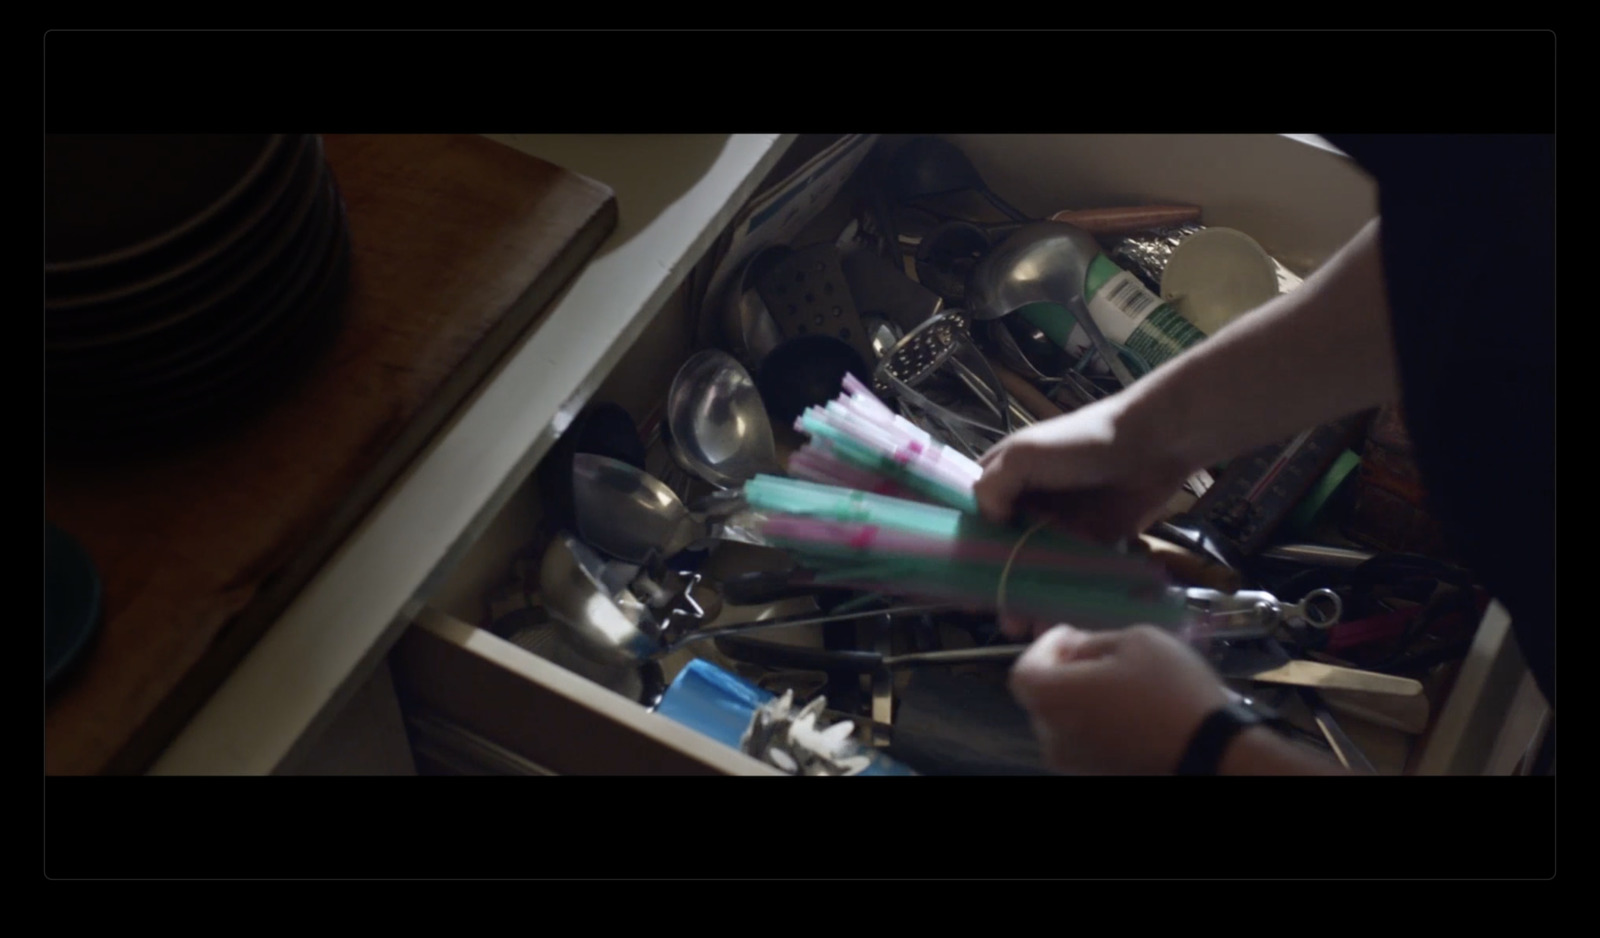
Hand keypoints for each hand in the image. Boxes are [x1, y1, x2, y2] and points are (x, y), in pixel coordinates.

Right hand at [975, 396, 1193, 638]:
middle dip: (998, 586)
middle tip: (1000, 616)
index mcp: (1007, 480)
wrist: (1151, 445)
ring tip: (1025, 626)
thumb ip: (993, 486)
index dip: (965, 550)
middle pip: (1005, 551)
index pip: (974, 517)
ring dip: (1030, 599)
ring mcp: (1062, 525)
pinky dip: (1065, 598)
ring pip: (1038, 569)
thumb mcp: (1025, 454)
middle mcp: (1030, 504)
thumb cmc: (1082, 443)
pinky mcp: (1093, 541)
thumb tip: (987, 523)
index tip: (960, 584)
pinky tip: (1058, 619)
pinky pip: (1074, 575)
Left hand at [1008, 623, 1229, 774]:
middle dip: (1061, 670)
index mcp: (1053, 699)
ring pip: (1062, 720)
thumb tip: (1076, 651)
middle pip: (1041, 698)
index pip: (1023, 672)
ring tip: (1113, 680)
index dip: (1042, 648)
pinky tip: (1124, 708)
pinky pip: (1082, 740)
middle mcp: (1051, 737)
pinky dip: (1093, 720)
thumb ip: (1093, 642)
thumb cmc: (1170, 689)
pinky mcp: (1096, 775)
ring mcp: (1073, 763)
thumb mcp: (1136, 641)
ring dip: (1077, 697)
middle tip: (1092, 651)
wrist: (1212, 750)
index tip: (1069, 634)